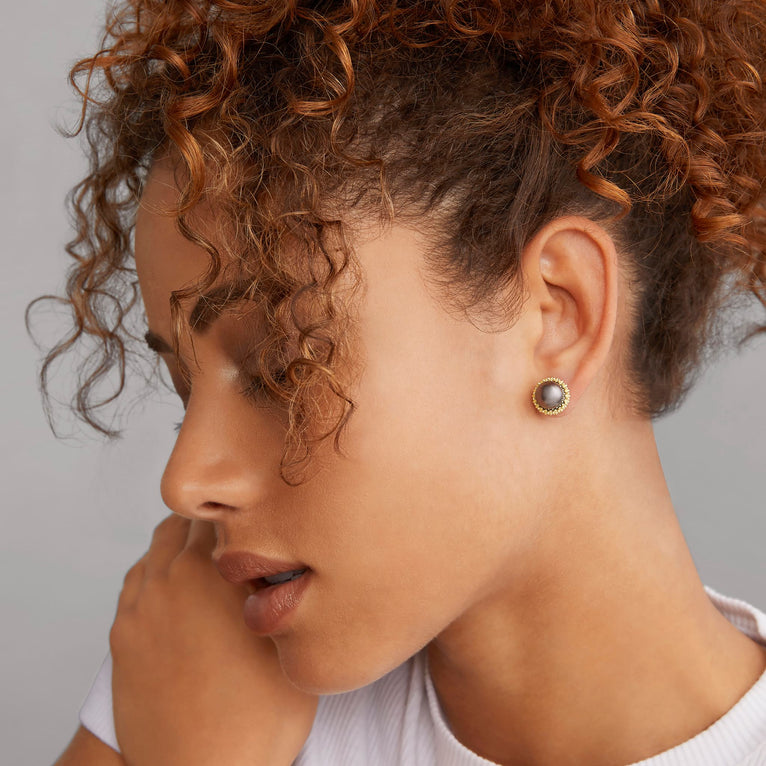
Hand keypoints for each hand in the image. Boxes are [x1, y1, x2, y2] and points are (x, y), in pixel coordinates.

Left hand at [109, 514, 318, 765]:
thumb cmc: (256, 718)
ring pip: (159, 546)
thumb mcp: (291, 641)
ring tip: (212, 567)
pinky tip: (180, 593)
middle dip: (216, 526)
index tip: (263, 521)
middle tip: (242, 542)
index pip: (224, 512)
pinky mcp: (122, 634)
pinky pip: (137, 580)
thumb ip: (284, 588)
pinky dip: (158, 573)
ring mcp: (141, 605)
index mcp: (212, 571)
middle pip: (188, 522)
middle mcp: (170, 577)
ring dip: (184, 545)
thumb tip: (282, 558)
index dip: (247, 512)